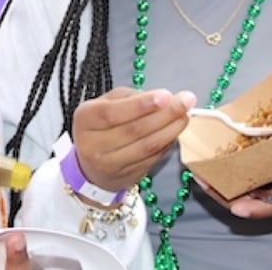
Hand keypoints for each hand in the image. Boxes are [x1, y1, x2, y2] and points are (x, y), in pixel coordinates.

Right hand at [72, 87, 196, 191]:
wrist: (91, 166)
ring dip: (171, 129)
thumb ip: (128, 97)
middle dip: (165, 114)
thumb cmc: (101, 126)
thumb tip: (162, 99)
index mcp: (85, 119)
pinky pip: (153, 157)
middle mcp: (93, 145)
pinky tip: (175, 130)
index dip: (141, 105)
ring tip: (185, 114)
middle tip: (186, 100)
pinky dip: (167, 143)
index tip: (167, 96)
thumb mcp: (104, 104)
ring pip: (147, 146)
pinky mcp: (128, 176)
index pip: (112, 113)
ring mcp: (111, 164)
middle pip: (134, 130)